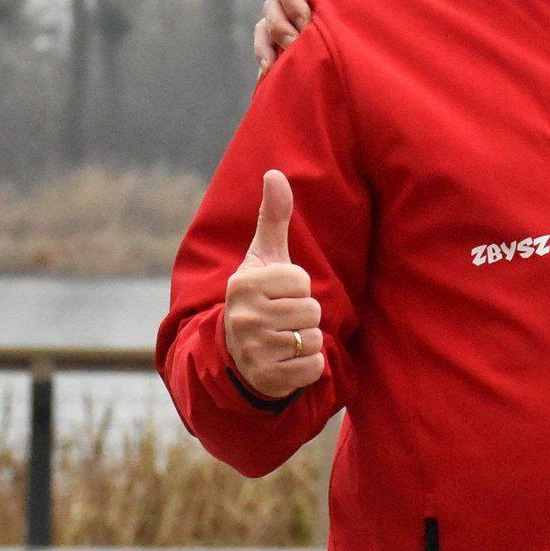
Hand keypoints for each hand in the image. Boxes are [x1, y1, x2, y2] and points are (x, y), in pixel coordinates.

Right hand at [223, 170, 324, 398]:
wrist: (236, 353)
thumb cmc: (259, 297)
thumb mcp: (263, 258)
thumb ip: (274, 217)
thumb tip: (275, 172)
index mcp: (244, 284)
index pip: (302, 281)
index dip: (298, 287)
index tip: (278, 294)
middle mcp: (243, 316)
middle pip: (311, 310)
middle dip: (304, 315)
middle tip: (280, 319)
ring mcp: (252, 350)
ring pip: (313, 338)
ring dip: (306, 340)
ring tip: (282, 338)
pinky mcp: (267, 378)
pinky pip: (313, 367)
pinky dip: (307, 366)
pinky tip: (285, 361)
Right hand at [254, 0, 385, 76]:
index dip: (294, 3)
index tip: (309, 22)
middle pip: (272, 9)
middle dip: (281, 29)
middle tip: (297, 47)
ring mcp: (286, 12)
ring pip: (265, 29)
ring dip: (268, 47)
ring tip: (274, 67)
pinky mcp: (288, 30)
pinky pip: (269, 44)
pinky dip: (268, 59)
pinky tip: (271, 78)